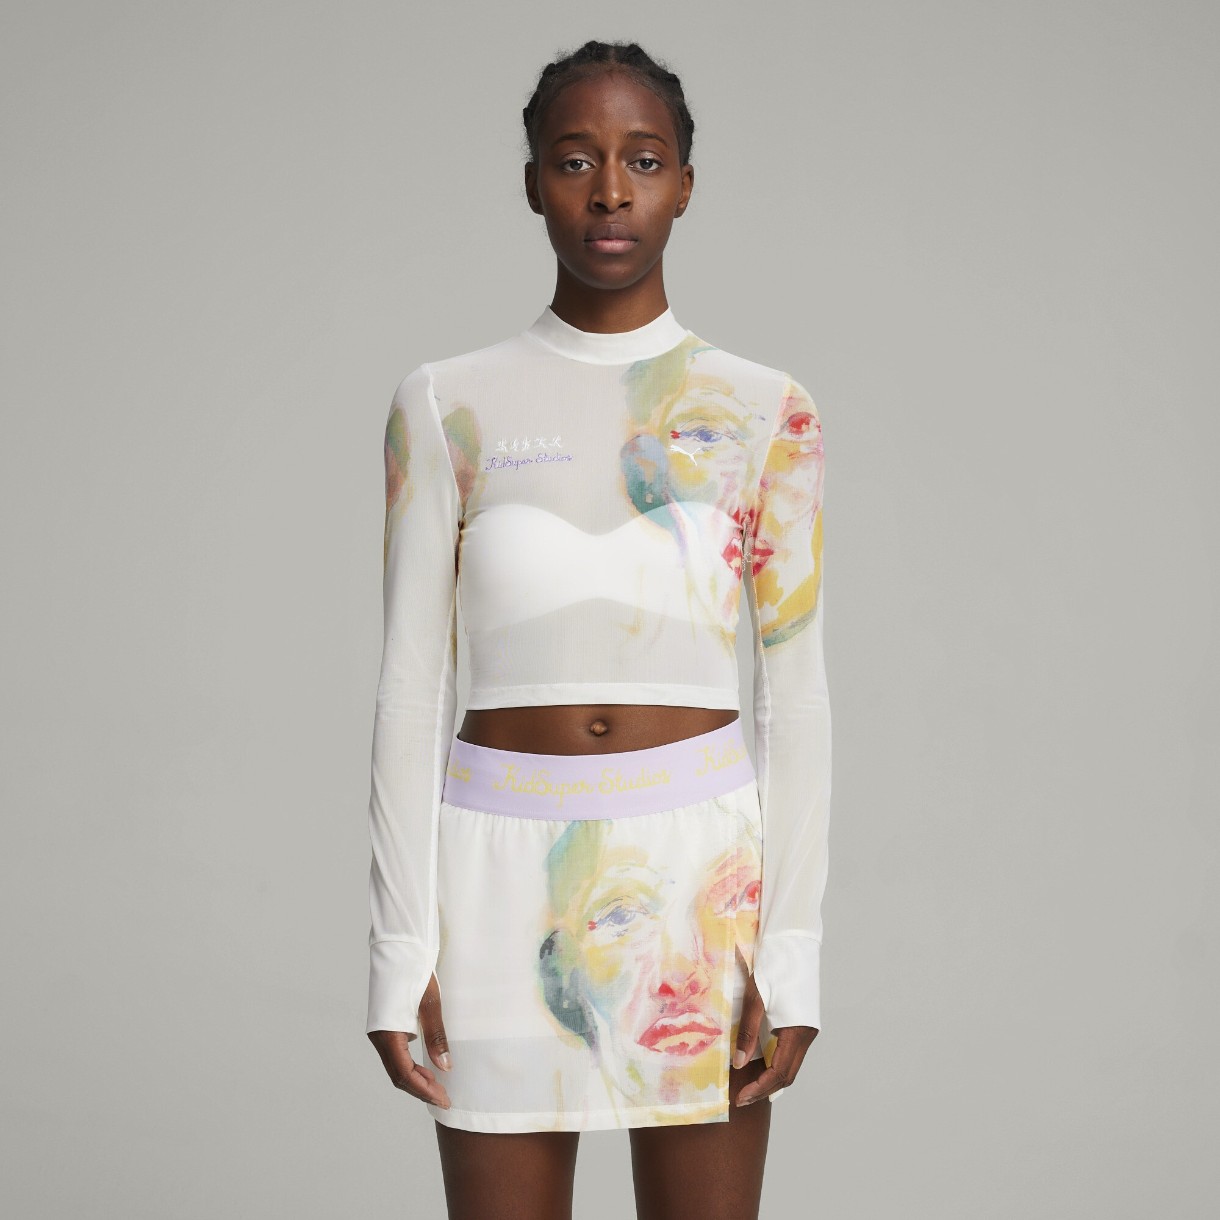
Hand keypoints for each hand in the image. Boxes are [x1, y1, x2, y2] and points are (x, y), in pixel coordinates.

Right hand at [367, 972, 452, 1108]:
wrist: (398, 947)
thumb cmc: (414, 971)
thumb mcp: (430, 1004)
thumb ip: (436, 1037)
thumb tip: (445, 1067)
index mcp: (387, 1033)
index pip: (404, 1074)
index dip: (424, 1090)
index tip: (443, 1098)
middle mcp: (379, 1036)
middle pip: (397, 1075)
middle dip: (420, 1089)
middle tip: (443, 1097)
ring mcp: (380, 1031)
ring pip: (395, 1066)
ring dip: (415, 1079)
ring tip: (437, 1085)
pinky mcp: (384, 1025)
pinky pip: (395, 1054)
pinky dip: (409, 1066)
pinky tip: (425, 1067)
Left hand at [731, 971, 817, 1106]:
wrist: (792, 943)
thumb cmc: (774, 967)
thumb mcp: (756, 999)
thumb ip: (748, 1032)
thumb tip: (738, 1063)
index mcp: (798, 1032)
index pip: (779, 1073)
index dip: (759, 1089)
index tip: (740, 1098)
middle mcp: (806, 1035)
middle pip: (787, 1075)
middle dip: (764, 1089)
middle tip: (742, 1098)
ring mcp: (806, 1030)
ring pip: (790, 1065)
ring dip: (770, 1079)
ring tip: (748, 1087)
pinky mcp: (801, 1023)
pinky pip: (789, 1053)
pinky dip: (775, 1064)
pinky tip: (760, 1065)